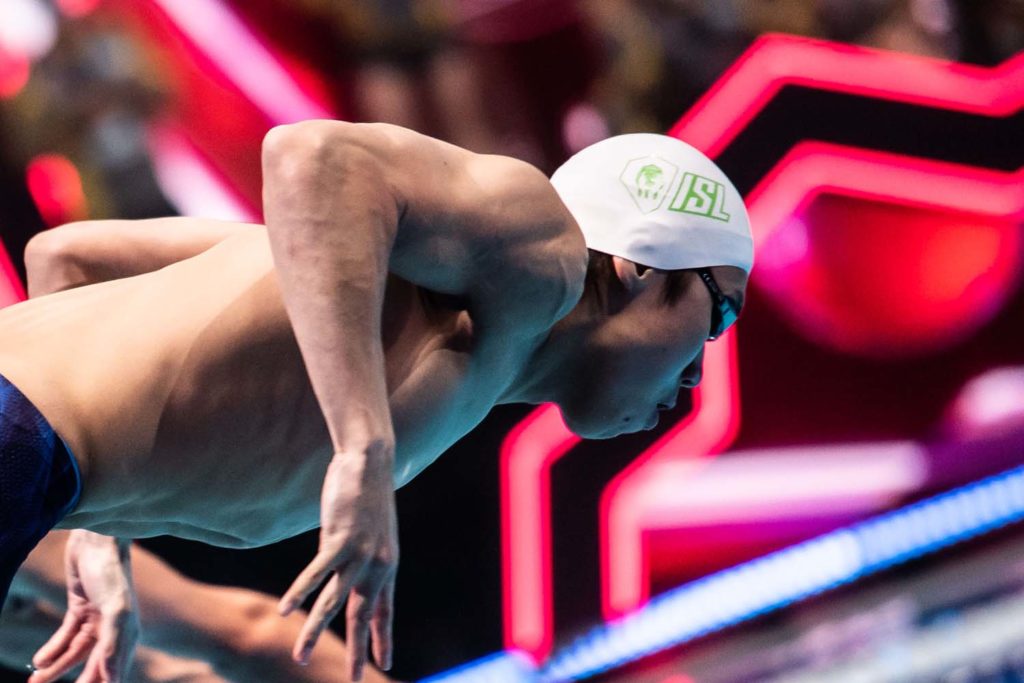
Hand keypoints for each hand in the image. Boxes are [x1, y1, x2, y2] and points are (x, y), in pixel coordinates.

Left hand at [30, 531, 139, 682]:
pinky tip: (39, 660)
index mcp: (128, 633)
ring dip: (56, 668)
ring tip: (35, 682)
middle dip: (77, 682)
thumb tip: (111, 678)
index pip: (114, 672)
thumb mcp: (115, 608)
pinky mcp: (80, 609)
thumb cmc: (110, 572)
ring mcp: (96, 619)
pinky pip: (65, 637)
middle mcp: (114, 629)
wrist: (96, 540)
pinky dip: (53, 649)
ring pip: (75, 653)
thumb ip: (113, 643)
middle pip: (93, 665)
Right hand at [280, 443, 397, 680]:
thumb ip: (363, 554)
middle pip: (362, 616)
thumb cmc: (368, 493)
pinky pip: (317, 573)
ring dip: (313, 631)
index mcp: (388, 566)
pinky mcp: (341, 539)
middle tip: (352, 681)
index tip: (384, 663)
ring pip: (334, 603)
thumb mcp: (374, 531)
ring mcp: (361, 554)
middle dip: (356, 652)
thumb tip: (350, 565)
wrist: (372, 460)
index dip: (383, 638)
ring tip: (298, 657)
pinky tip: (285, 610)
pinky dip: (299, 592)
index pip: (384, 611)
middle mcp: (378, 566)